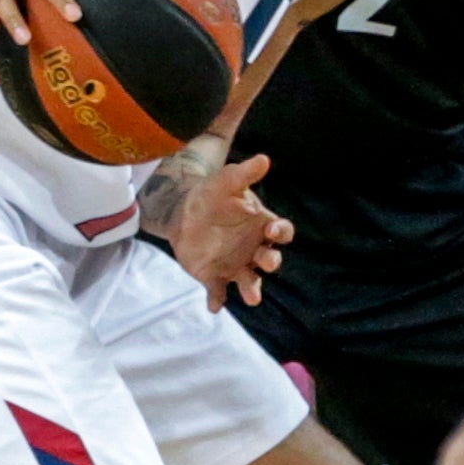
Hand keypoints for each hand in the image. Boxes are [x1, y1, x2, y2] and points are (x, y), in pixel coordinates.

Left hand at [160, 150, 291, 308]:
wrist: (181, 212)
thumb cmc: (211, 194)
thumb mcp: (226, 181)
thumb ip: (245, 173)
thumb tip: (263, 158)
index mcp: (261, 226)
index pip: (281, 232)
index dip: (281, 232)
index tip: (273, 229)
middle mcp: (254, 249)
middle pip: (269, 258)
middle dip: (271, 261)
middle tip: (268, 261)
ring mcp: (236, 265)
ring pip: (250, 280)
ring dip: (252, 289)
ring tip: (252, 298)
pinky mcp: (215, 276)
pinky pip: (219, 290)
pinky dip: (218, 299)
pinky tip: (214, 305)